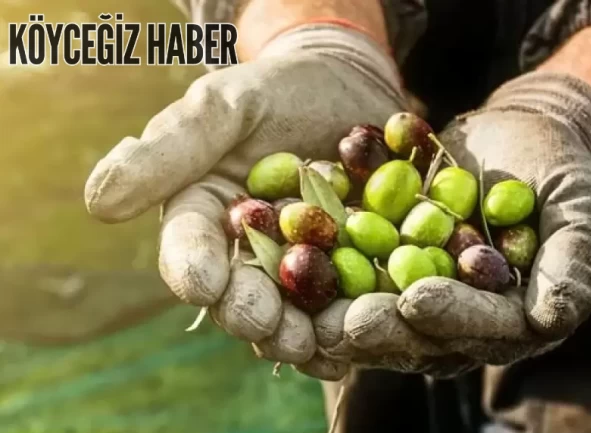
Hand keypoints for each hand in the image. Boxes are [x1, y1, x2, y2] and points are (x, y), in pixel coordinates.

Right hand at [84, 24, 405, 377]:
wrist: (344, 89)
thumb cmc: (276, 91)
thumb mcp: (225, 106)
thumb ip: (171, 149)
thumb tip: (100, 202)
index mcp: (206, 216)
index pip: (190, 248)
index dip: (193, 269)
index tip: (204, 286)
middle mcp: (246, 254)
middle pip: (240, 294)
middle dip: (249, 314)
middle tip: (264, 327)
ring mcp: (299, 268)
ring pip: (292, 313)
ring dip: (301, 333)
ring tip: (317, 344)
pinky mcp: (349, 271)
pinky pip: (346, 306)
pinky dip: (350, 325)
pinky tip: (356, 342)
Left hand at [320, 71, 590, 377]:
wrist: (518, 133)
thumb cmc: (560, 166)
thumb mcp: (580, 203)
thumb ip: (573, 259)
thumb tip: (553, 319)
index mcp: (517, 315)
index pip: (486, 326)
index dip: (452, 316)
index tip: (417, 300)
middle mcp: (466, 317)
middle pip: (423, 334)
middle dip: (384, 328)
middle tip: (344, 321)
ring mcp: (424, 294)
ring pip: (380, 314)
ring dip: (340, 312)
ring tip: (304, 304)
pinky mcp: (390, 267)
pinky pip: (355, 273)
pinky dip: (323, 269)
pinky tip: (289, 260)